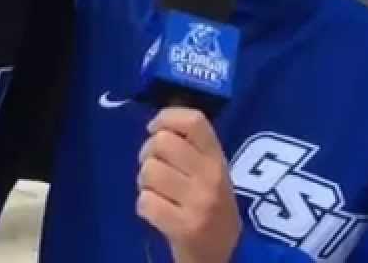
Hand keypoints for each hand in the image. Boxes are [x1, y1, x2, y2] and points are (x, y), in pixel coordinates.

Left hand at [137, 107, 240, 262]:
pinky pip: (145, 201)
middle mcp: (211, 177)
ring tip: (157, 192)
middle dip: (148, 153)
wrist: (222, 256)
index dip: (166, 117)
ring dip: (145, 183)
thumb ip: (190, 148)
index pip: (193, 120)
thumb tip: (157, 125)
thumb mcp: (212, 173)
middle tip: (155, 168)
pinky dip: (145, 206)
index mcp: (218, 159)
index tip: (155, 129)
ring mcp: (199, 203)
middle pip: (162, 142)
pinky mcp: (185, 227)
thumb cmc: (211, 208)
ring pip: (149, 171)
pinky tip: (157, 212)